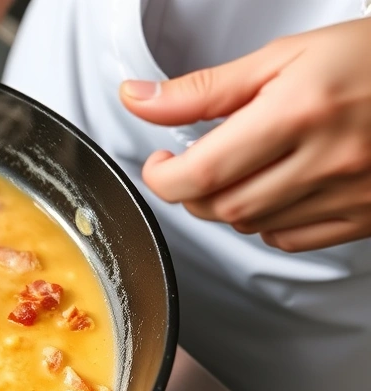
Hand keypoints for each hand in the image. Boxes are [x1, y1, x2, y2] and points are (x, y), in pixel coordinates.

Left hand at [120, 18, 370, 252]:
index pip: (204, 172)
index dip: (165, 177)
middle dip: (193, 191)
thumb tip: (138, 100)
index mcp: (298, 112)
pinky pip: (293, 239)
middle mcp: (326, 159)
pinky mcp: (365, 215)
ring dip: (228, 205)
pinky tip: (275, 191)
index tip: (161, 162)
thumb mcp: (282, 56)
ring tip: (241, 169)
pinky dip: (268, 223)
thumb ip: (203, 89)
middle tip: (192, 164)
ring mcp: (350, 192)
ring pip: (253, 226)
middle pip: (223, 207)